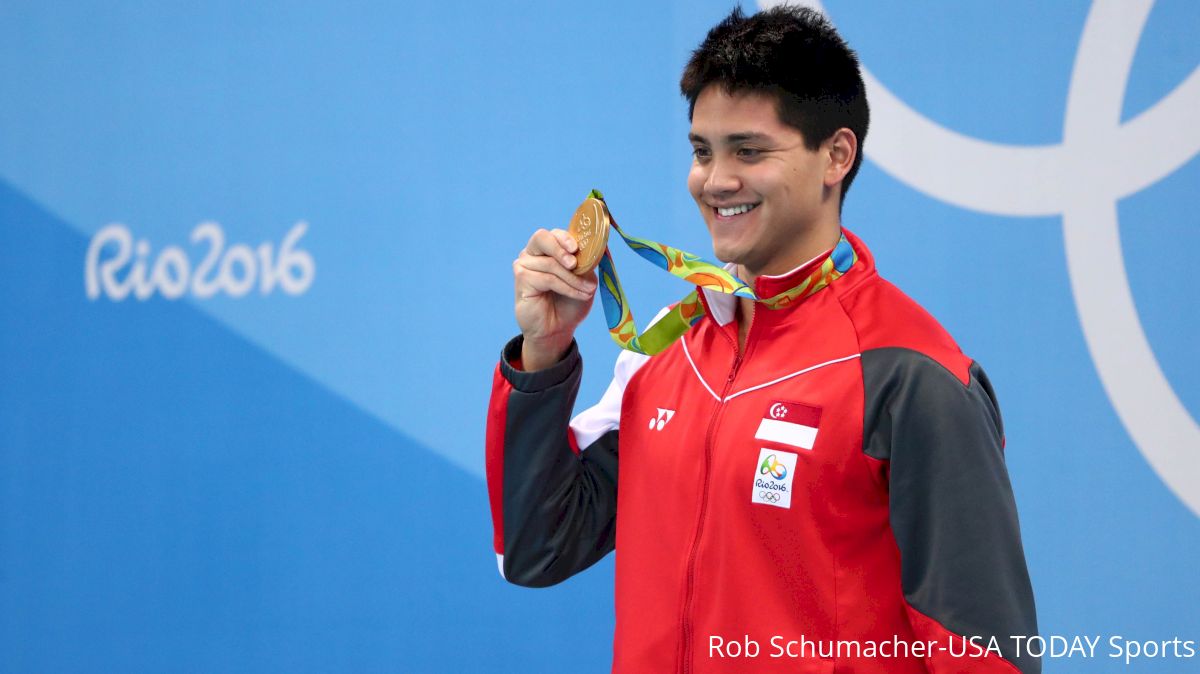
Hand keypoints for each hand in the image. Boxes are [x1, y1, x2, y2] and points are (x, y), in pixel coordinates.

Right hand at [513, 228, 597, 369]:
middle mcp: (533, 253)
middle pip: (542, 238)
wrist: (557, 329)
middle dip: (561, 248)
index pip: (553, 234)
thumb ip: (586, 262)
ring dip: (573, 278)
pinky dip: (567, 287)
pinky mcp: (521, 280)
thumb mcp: (584, 279)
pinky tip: (580, 295)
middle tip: (575, 264)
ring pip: (550, 264)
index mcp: (547, 248)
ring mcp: (524, 265)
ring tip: (587, 290)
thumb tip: (597, 247)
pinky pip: (548, 279)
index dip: (565, 238)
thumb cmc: (570, 302)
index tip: (577, 248)